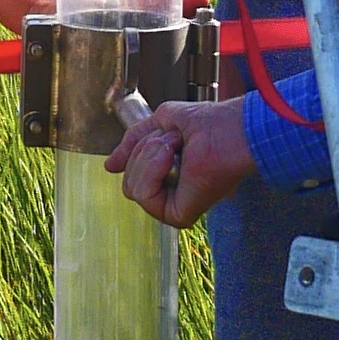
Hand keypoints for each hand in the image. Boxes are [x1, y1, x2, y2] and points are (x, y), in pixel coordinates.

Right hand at [105, 93, 253, 228]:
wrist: (229, 128)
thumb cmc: (208, 123)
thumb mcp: (159, 124)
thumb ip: (132, 144)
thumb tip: (109, 167)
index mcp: (168, 178)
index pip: (131, 176)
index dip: (140, 150)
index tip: (169, 136)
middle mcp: (172, 196)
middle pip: (129, 184)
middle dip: (144, 152)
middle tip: (174, 140)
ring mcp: (174, 208)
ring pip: (133, 188)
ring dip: (150, 156)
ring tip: (176, 146)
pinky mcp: (179, 215)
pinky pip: (144, 195)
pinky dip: (153, 170)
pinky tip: (173, 158)